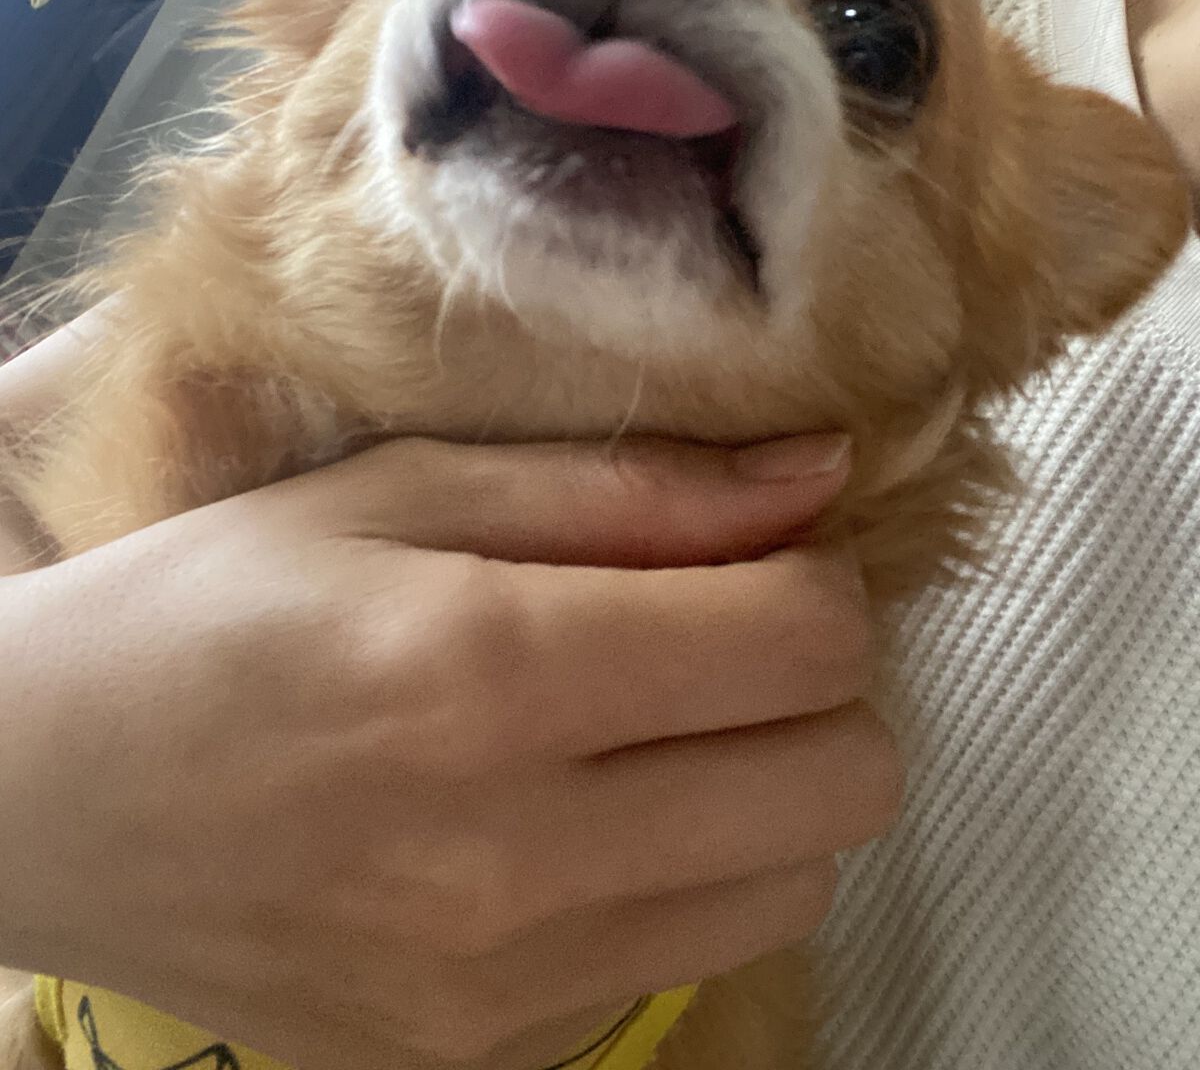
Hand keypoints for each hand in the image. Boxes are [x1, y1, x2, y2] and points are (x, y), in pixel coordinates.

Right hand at [0, 432, 898, 1069]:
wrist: (45, 798)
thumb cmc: (214, 607)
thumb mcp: (398, 491)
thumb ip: (627, 486)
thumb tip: (823, 472)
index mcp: (489, 670)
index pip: (806, 641)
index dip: (815, 580)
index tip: (756, 557)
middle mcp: (514, 855)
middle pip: (844, 782)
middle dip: (815, 690)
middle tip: (721, 641)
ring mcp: (502, 988)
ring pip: (795, 887)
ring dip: (766, 792)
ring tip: (654, 733)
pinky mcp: (480, 1062)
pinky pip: (684, 962)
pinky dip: (679, 881)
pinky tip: (579, 824)